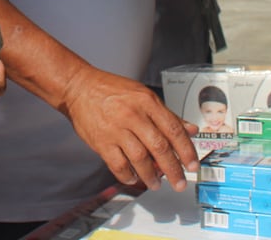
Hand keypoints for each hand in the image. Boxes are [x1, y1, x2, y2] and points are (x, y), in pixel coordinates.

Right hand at [61, 66, 198, 191]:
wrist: (78, 87)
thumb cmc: (111, 90)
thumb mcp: (143, 95)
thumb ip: (167, 114)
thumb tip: (190, 129)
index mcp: (147, 102)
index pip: (173, 129)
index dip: (186, 150)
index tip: (192, 165)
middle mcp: (133, 115)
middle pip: (159, 147)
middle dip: (173, 169)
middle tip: (179, 183)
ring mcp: (116, 129)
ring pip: (140, 158)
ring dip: (150, 176)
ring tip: (155, 183)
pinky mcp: (101, 141)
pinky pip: (118, 164)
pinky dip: (127, 175)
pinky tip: (132, 178)